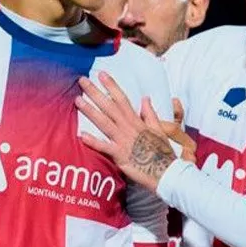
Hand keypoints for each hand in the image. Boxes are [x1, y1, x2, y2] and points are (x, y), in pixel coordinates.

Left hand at [76, 72, 193, 190]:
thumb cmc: (162, 153)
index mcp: (137, 121)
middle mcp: (128, 128)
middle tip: (82, 80)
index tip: (101, 74)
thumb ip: (150, 114)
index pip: (122, 99)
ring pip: (104, 123)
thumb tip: (145, 98)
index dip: (111, 86)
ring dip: (90, 111)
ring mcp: (124, 141)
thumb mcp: (159, 129)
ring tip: (77, 101)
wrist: (167, 172)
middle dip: (95, 93)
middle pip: (109, 107)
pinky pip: (105, 147)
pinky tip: (82, 135)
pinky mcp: (121, 156)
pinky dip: (94, 141)